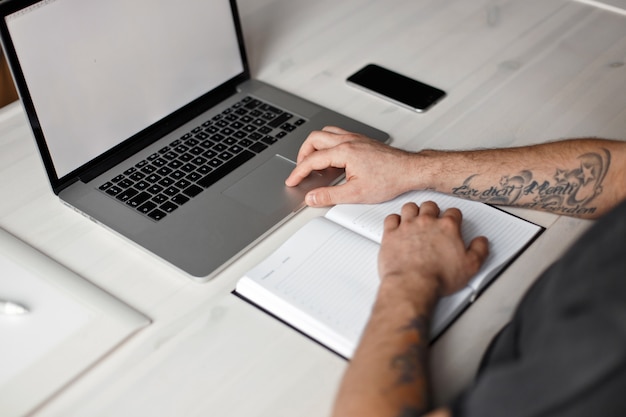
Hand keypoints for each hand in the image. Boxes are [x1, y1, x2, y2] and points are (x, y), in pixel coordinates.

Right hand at [285, 126, 416, 206]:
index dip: (298, 171)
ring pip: (326, 133)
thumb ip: (330, 196)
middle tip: (300, 169)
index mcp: (344, 152)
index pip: (312, 160)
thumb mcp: (356, 194)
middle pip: (314, 139)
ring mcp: (356, 138)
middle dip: (302, 154)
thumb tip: (312, 197)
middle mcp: (349, 140)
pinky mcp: (362, 140)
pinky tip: (331, 158)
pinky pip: (337, 135)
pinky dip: (327, 144)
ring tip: (312, 161)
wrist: (410, 170)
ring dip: (314, 146)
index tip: (292, 180)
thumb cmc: (390, 178)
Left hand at [378, 202, 488, 296]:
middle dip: (433, 211)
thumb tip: (481, 242)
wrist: (413, 284)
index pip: (453, 212)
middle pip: (430, 206)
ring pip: (410, 208)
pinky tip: (397, 225)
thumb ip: (479, 250)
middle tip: (433, 219)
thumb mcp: (470, 266)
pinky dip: (394, 220)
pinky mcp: (391, 234)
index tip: (453, 222)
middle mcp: (426, 222)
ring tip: (415, 219)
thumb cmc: (438, 277)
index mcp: (447, 227)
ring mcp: (407, 227)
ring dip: (413, 211)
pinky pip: (391, 218)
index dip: (454, 217)